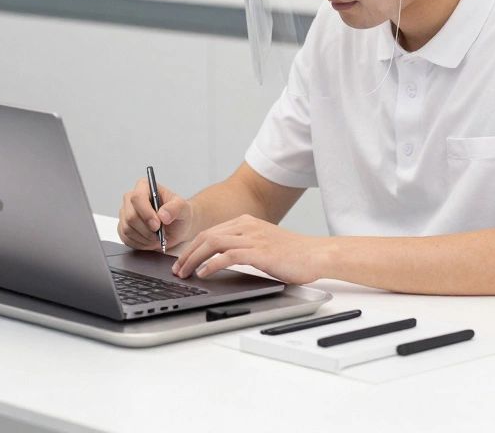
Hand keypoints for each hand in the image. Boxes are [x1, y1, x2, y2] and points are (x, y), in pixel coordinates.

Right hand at [116, 178, 193, 250]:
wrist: (176, 228)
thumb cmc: (178, 214)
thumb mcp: (183, 208)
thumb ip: (175, 208)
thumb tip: (163, 214)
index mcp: (144, 187)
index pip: (137, 197)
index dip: (146, 213)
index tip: (157, 224)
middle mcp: (130, 198)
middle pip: (130, 216)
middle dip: (146, 230)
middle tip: (159, 234)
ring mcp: (125, 213)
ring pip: (128, 229)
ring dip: (145, 238)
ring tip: (157, 237)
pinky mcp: (122, 228)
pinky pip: (126, 239)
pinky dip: (140, 243)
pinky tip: (150, 240)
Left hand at [171, 215, 326, 284]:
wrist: (317, 254)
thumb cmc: (293, 253)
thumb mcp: (264, 244)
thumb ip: (244, 246)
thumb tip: (221, 260)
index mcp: (246, 222)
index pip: (210, 232)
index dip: (192, 247)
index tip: (182, 260)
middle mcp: (247, 226)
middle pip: (207, 236)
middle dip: (187, 253)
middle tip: (177, 269)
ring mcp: (253, 238)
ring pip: (213, 244)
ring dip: (194, 259)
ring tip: (184, 273)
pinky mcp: (259, 252)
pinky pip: (228, 256)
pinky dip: (212, 264)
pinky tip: (204, 273)